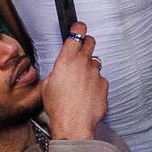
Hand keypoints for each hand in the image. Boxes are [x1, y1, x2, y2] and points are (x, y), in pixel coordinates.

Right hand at [42, 21, 108, 142]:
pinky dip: (95, 84)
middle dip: (86, 43)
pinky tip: (87, 94)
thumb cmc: (58, 107)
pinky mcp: (104, 85)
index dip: (78, 28)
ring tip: (80, 83)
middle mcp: (83, 63)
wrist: (73, 124)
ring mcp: (96, 74)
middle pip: (90, 42)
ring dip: (89, 68)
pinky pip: (100, 80)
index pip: (77, 33)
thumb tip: (62, 69)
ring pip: (95, 63)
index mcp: (67, 60)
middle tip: (81, 51)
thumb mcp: (48, 84)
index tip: (79, 27)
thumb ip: (57, 71)